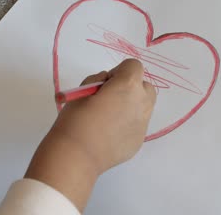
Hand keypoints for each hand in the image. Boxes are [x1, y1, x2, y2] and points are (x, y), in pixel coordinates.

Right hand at [25, 59, 155, 210]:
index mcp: (128, 86)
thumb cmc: (76, 120)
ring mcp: (143, 123)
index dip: (119, 71)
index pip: (134, 66)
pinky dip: (127, 124)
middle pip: (145, 86)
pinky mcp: (139, 140)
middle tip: (110, 98)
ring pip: (144, 106)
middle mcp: (141, 103)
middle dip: (130, 87)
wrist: (77, 156)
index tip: (105, 85)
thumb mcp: (82, 90)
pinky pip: (137, 124)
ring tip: (110, 116)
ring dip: (131, 105)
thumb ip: (99, 80)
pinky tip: (109, 133)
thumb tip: (108, 82)